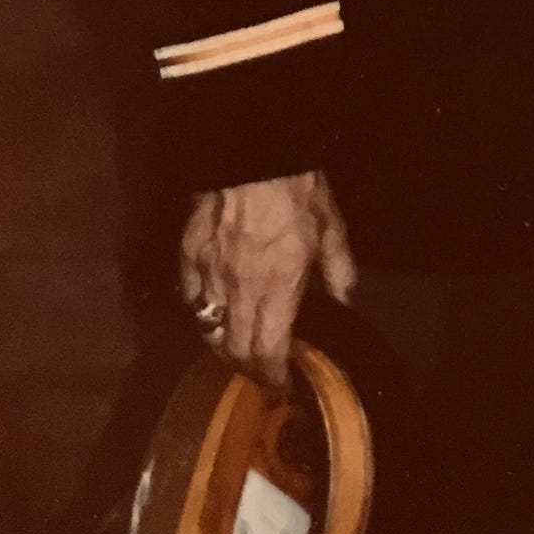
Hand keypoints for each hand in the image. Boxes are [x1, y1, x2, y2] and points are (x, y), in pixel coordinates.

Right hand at [179, 170, 354, 386]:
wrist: (254, 152)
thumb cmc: (299, 190)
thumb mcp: (332, 229)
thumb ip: (339, 271)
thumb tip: (345, 302)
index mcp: (276, 290)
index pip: (268, 351)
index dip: (273, 375)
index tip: (281, 382)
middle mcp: (238, 291)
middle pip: (234, 349)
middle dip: (247, 367)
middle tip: (260, 369)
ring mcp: (209, 273)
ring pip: (207, 327)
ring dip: (221, 344)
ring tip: (236, 347)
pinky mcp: (189, 252)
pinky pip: (189, 294)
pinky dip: (200, 308)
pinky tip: (210, 307)